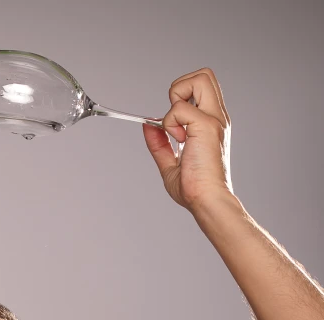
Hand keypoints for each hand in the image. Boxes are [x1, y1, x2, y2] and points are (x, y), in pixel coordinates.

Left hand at [142, 68, 233, 213]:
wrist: (207, 200)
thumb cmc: (194, 189)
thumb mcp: (170, 164)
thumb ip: (159, 144)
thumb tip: (147, 126)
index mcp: (211, 123)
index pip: (201, 88)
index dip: (181, 98)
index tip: (172, 125)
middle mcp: (216, 116)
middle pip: (204, 74)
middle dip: (181, 87)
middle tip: (174, 118)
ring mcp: (213, 119)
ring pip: (200, 77)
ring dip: (178, 96)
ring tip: (177, 127)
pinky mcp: (206, 125)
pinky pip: (179, 107)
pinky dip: (170, 122)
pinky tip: (179, 141)